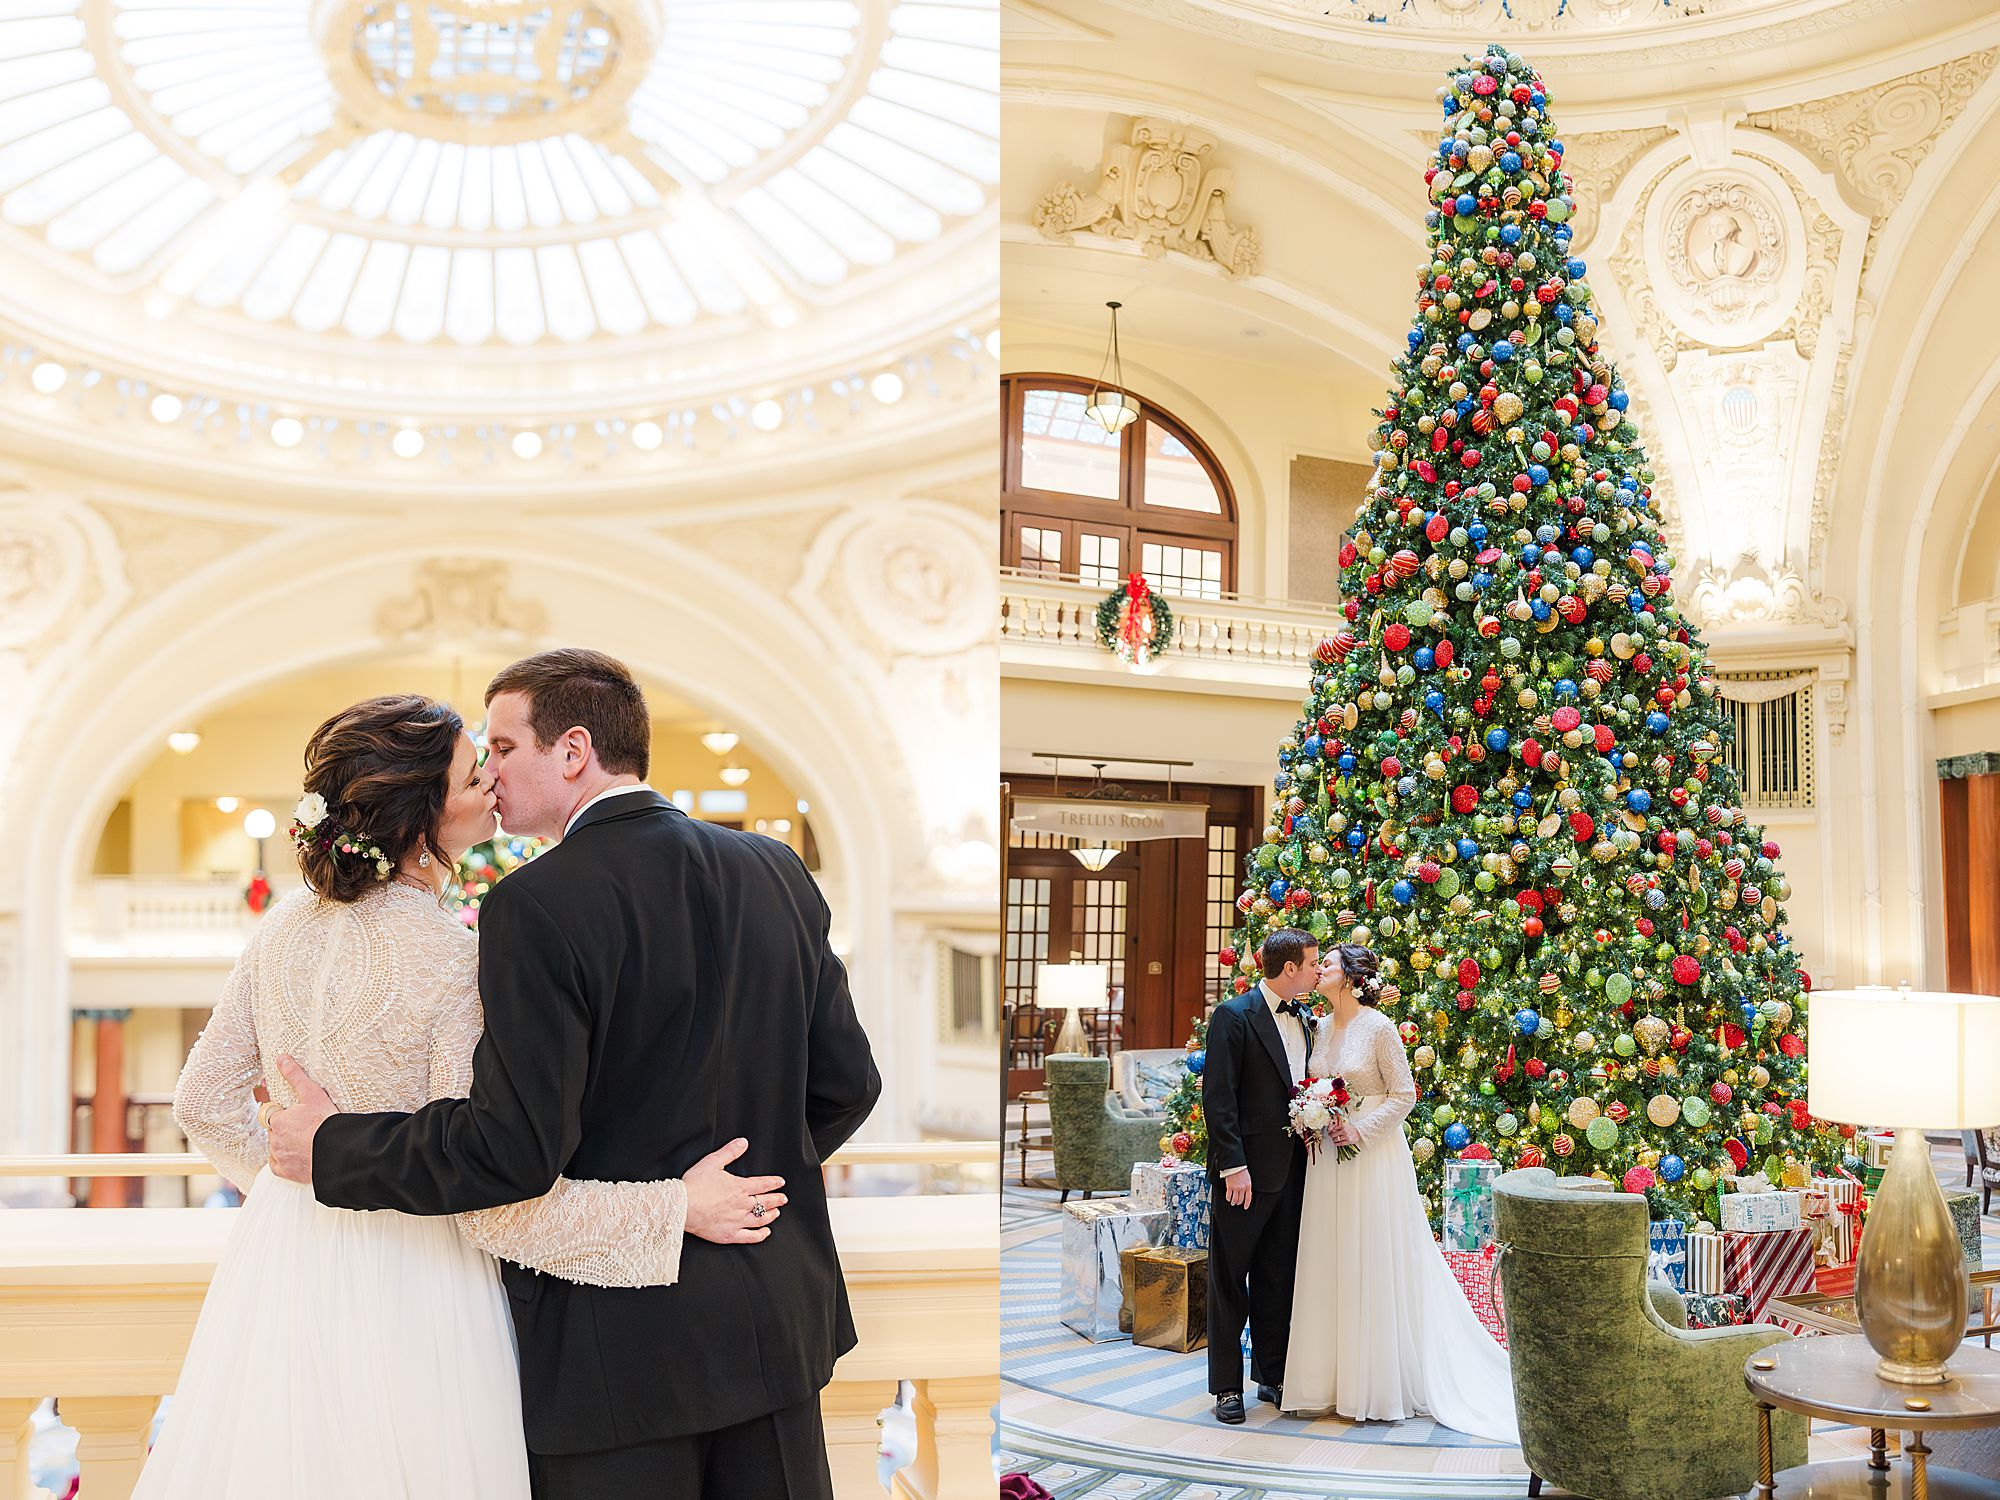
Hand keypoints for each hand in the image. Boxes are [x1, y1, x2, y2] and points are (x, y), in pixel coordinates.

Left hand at [265, 1055, 339, 1183]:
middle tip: (306, 1128)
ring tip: (306, 1141)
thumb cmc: (327, 1122)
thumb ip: (295, 1076)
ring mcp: (279, 1157)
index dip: (286, 1113)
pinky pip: (278, 1165)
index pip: (274, 1113)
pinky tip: (299, 1155)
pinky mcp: (285, 1172)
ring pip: (276, 1147)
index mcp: (277, 1120)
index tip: (299, 1116)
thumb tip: (281, 1058)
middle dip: (286, 1129)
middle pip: (275, 1131)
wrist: (339, 1152)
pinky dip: (286, 1161)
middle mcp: (273, 1139)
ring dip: (286, 1144)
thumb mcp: (312, 1094)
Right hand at [684, 1138, 788, 1244]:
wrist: (682, 1206)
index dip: (774, 1183)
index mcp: (740, 1187)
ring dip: (771, 1215)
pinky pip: (749, 1237)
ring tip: (777, 1213)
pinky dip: (760, 1235)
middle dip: (777, 1200)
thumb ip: (730, 1152)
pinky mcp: (729, 1235)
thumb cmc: (695, 1185)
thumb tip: (743, 1142)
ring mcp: (737, 1221)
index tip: (780, 1183)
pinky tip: (765, 1233)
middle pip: (765, 1202)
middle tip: (783, 1199)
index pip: (763, 1184)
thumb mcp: (713, 1162)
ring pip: (761, 1219)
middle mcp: (742, 1205)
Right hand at [1223, 1170, 1253, 1208]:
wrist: (1235, 1166)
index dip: (1247, 1204)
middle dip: (1238, 1203)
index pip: (1248, 1198)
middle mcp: (1242, 1188)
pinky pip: (1228, 1195)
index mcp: (1248, 1186)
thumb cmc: (1242, 1171)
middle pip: (1240, 1199)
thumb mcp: (1248, 1179)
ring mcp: (1236, 1188)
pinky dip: (1228, 1198)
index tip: (1245, 1207)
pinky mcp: (1229, 1186)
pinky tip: (1228, 1198)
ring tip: (1232, 1202)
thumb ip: (1247, 1187)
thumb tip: (1246, 1194)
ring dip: (1233, 1202)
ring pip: (1234, 1199)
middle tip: (1236, 1203)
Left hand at [1328, 1120, 1358, 1147]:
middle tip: (1332, 1137)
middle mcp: (1344, 1132)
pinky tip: (1336, 1143)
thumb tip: (1332, 1130)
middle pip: (1334, 1135)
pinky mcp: (1349, 1141)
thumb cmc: (1352, 1129)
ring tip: (1334, 1140)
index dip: (1330, 1132)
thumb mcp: (1345, 1126)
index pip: (1334, 1129)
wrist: (1359, 1132)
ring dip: (1334, 1140)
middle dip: (1332, 1136)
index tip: (1330, 1133)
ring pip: (1337, 1139)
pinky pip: (1341, 1143)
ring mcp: (1346, 1137)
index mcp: (1343, 1127)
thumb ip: (1339, 1127)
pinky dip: (1337, 1144)